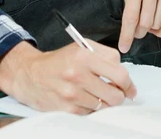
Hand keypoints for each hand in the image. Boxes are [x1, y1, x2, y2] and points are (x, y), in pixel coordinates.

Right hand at [0, 40, 136, 114]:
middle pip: (115, 95)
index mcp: (84, 56)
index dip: (128, 83)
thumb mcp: (81, 47)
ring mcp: (72, 94)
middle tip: (118, 93)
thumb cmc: (59, 60)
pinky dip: (92, 108)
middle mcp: (78, 75)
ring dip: (105, 102)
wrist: (31, 74)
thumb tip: (123, 69)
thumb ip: (105, 54)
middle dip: (120, 95)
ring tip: (97, 94)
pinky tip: (85, 99)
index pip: (120, 73)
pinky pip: (91, 113)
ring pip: (104, 106)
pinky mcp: (67, 109)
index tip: (129, 87)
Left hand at [118, 0, 160, 52]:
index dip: (126, 35)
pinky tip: (158, 28)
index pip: (130, 16)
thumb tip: (130, 26)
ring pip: (158, 23)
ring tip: (146, 23)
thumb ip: (129, 2)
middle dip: (138, 33)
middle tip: (135, 32)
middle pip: (145, 22)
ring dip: (150, 30)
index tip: (124, 47)